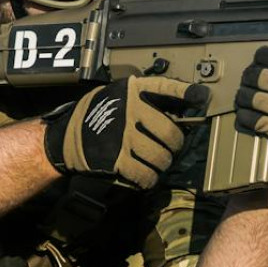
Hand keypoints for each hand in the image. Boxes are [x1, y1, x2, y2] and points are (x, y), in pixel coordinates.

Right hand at [43, 77, 209, 188]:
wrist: (64, 138)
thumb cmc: (98, 116)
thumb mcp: (118, 96)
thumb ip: (146, 100)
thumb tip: (182, 110)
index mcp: (132, 91)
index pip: (166, 87)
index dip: (187, 92)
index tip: (203, 97)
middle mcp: (130, 111)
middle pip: (172, 132)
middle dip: (176, 144)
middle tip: (171, 147)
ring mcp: (124, 136)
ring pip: (162, 157)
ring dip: (163, 164)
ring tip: (157, 162)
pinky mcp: (117, 160)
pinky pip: (147, 175)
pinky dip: (149, 179)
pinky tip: (145, 175)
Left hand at [234, 46, 267, 163]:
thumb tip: (260, 56)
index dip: (266, 56)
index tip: (258, 59)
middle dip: (252, 77)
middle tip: (246, 78)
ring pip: (267, 102)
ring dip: (247, 98)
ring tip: (241, 96)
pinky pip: (265, 124)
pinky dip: (248, 118)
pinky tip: (243, 114)